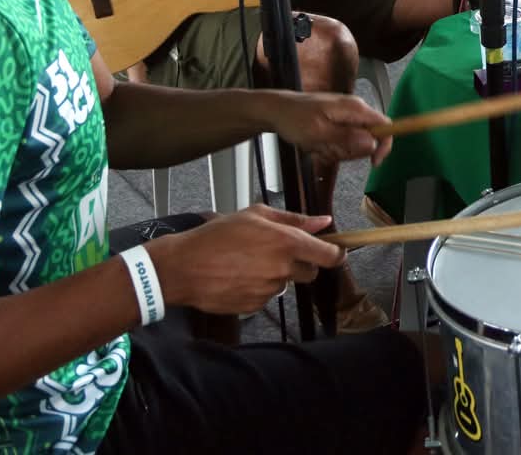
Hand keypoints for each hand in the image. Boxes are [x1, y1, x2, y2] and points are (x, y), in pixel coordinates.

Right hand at [148, 205, 343, 315]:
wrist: (183, 267)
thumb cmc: (216, 236)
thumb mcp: (255, 215)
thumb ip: (294, 219)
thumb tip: (323, 221)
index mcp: (286, 242)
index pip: (328, 255)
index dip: (336, 254)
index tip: (336, 252)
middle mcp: (281, 268)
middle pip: (310, 272)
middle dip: (301, 263)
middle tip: (277, 252)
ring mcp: (268, 290)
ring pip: (286, 283)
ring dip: (276, 275)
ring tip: (249, 262)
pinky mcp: (255, 306)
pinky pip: (267, 296)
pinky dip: (259, 288)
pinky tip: (240, 276)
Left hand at [266, 90, 393, 165]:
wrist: (276, 110)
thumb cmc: (293, 119)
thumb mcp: (318, 133)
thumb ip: (346, 138)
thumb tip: (373, 143)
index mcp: (354, 108)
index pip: (385, 126)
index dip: (384, 146)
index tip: (372, 163)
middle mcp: (355, 109)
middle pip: (369, 138)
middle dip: (351, 152)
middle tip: (327, 150)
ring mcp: (347, 115)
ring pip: (355, 143)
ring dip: (338, 151)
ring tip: (318, 146)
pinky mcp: (339, 121)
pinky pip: (344, 141)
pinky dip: (331, 148)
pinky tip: (316, 145)